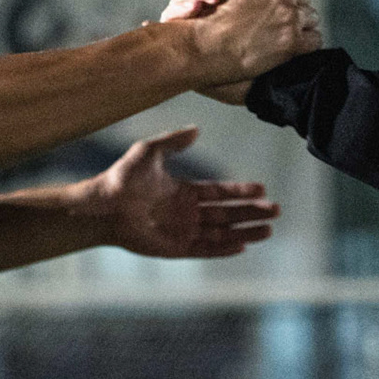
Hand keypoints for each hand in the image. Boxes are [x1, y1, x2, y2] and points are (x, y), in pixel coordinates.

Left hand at [81, 127, 279, 257]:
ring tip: (269, 230)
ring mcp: (183, 231)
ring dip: (245, 231)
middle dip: (252, 212)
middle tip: (276, 210)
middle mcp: (187, 212)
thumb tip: (197, 128)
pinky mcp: (175, 248)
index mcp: (184, 191)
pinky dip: (224, 248)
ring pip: (222, 232)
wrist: (102, 206)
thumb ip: (174, 141)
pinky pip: (205, 250)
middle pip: (227, 213)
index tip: (263, 188)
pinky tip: (243, 246)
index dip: (241, 190)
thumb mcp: (150, 151)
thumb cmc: (122, 177)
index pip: (220, 192)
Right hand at [162, 0, 318, 100]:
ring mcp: (289, 15)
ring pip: (312, 16)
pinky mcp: (293, 41)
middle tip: (277, 18)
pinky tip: (289, 46)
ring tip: (280, 33)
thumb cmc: (211, 12)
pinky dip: (305, 44)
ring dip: (301, 25)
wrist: (204, 46)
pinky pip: (315, 39)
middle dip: (295, 5)